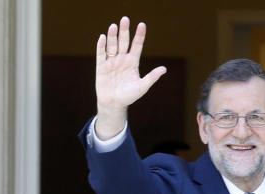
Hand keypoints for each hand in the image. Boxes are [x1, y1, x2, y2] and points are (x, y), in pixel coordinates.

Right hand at [95, 17, 166, 138]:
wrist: (114, 103)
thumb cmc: (129, 95)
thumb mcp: (142, 86)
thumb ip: (151, 77)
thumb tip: (164, 69)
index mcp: (133, 62)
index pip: (137, 46)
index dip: (139, 36)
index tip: (142, 25)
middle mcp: (122, 59)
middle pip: (124, 42)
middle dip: (124, 31)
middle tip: (125, 19)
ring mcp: (111, 61)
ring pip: (112, 46)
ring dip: (113, 36)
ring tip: (114, 26)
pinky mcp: (101, 66)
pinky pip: (101, 54)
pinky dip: (101, 46)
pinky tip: (103, 37)